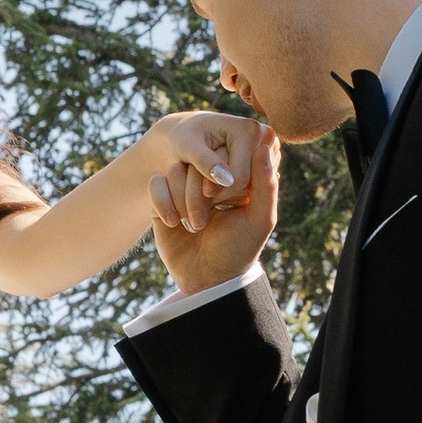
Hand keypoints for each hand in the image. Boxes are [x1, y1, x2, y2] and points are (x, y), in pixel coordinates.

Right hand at [150, 118, 278, 293]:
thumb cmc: (238, 250)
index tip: (227, 201)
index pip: (225, 152)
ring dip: (182, 201)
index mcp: (235, 177)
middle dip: (200, 193)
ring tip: (193, 225)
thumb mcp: (259, 219)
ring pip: (174, 169)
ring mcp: (184, 186)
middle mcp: (209, 178)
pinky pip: (155, 183)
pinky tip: (172, 223)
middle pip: (197, 160)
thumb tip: (267, 143)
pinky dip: (163, 203)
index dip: (222, 174)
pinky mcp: (162, 198)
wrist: (206, 279)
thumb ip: (266, 184)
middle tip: (207, 219)